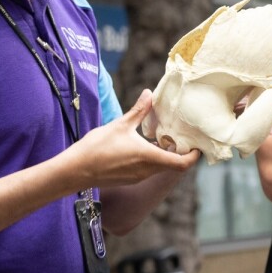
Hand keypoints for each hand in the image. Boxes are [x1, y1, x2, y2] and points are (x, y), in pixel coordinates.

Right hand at [69, 89, 200, 188]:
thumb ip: (138, 111)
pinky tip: (144, 146)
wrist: (75, 171)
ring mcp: (138, 177)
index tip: (197, 146)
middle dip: (180, 153)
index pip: (182, 164)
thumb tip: (149, 93)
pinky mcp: (129, 179)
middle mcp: (147, 170)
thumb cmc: (97, 148)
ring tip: (164, 138)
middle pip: (173, 166)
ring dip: (165, 155)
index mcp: (149, 157)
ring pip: (160, 167)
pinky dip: (153, 159)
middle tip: (181, 137)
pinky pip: (149, 170)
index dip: (193, 157)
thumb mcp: (120, 125)